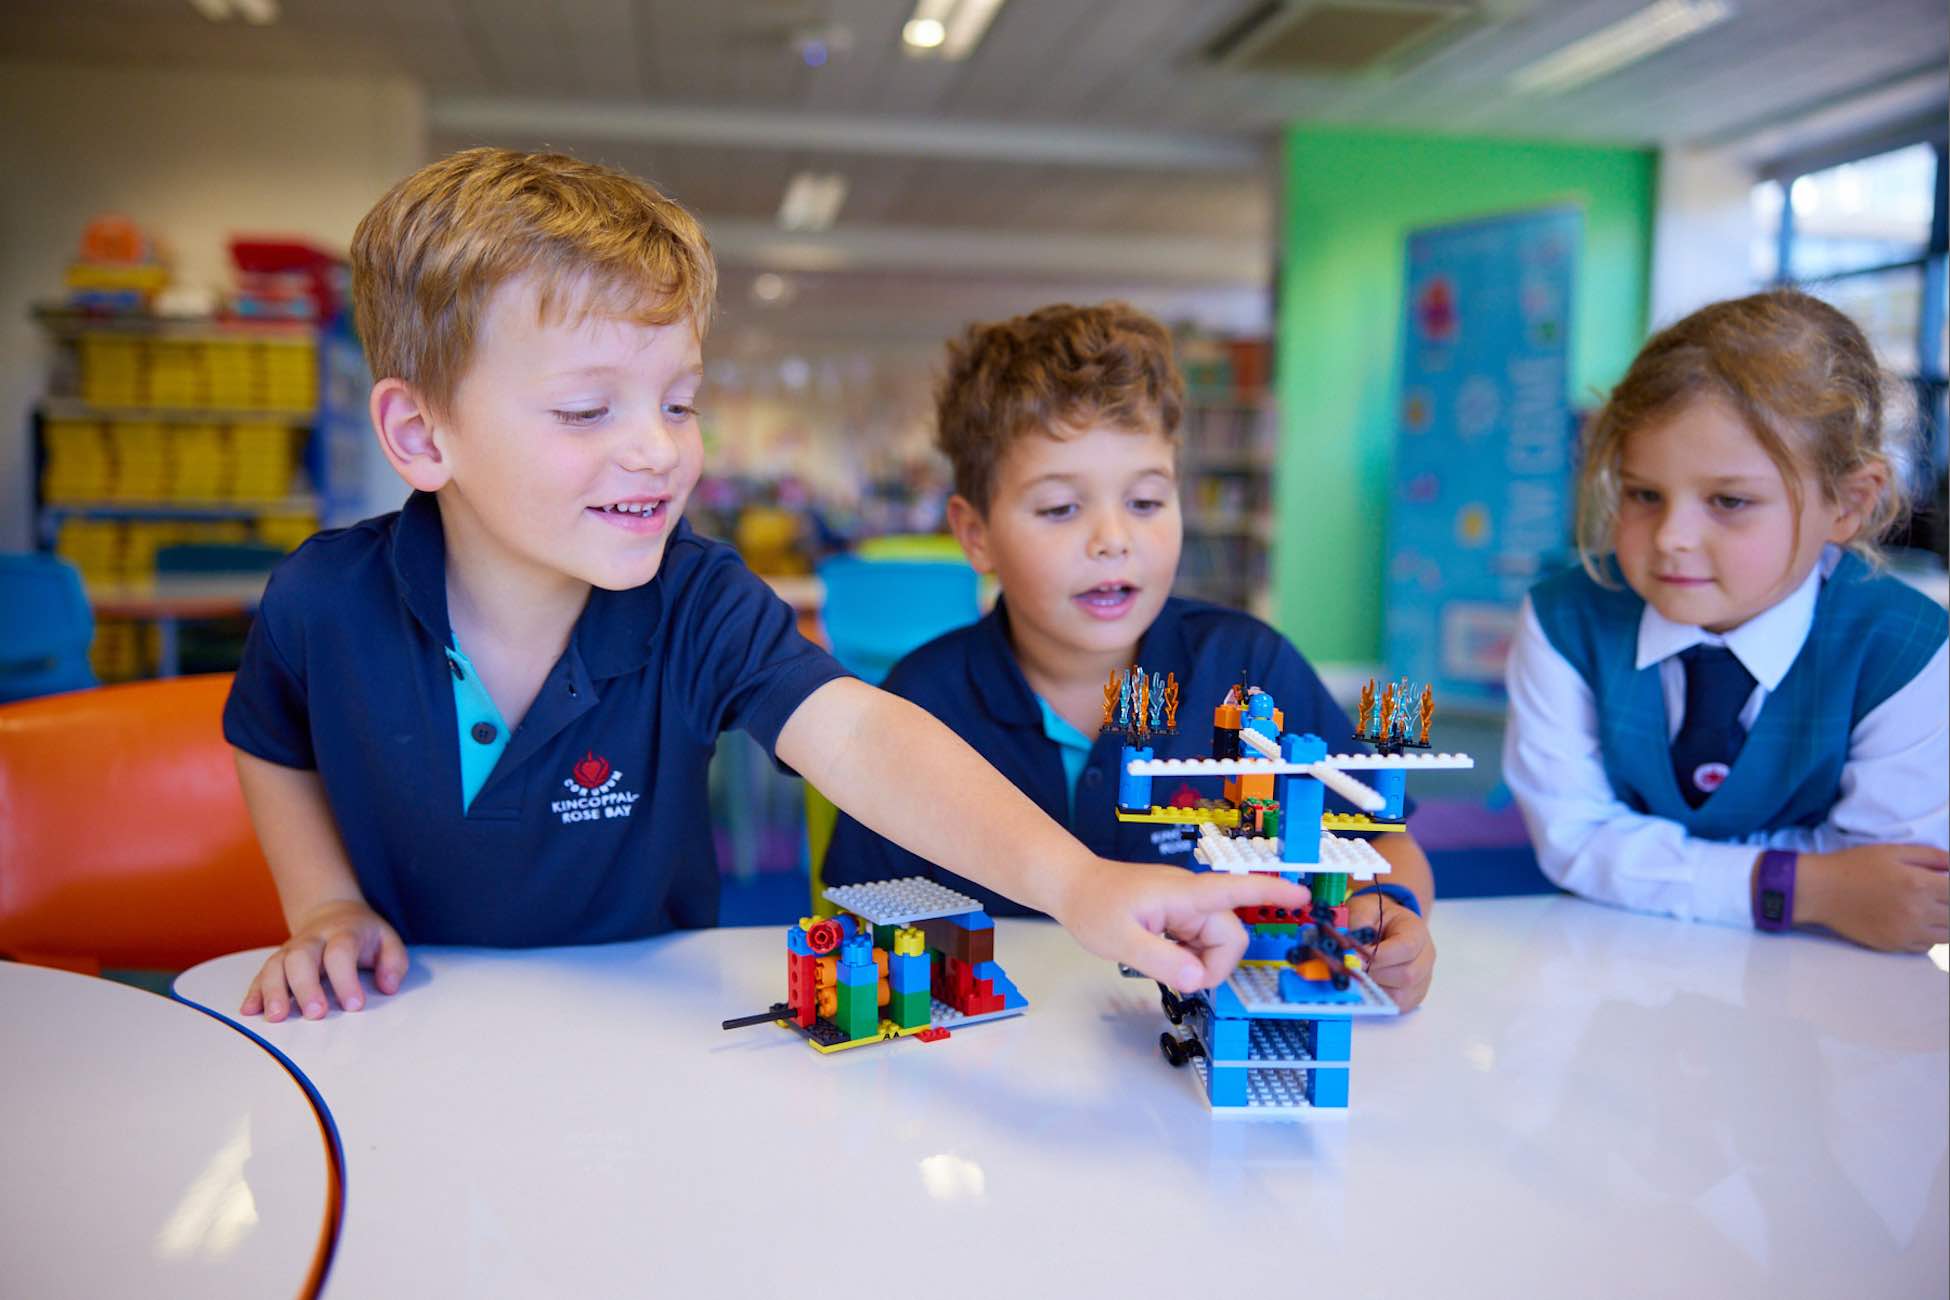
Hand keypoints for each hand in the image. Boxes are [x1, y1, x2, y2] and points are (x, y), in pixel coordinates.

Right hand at [240, 899, 408, 1020]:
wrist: (332, 912)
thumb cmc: (361, 934)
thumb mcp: (387, 940)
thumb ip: (394, 962)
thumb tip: (388, 986)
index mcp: (343, 932)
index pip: (341, 952)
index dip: (346, 979)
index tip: (354, 1005)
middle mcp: (312, 940)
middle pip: (301, 957)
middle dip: (306, 987)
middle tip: (315, 1014)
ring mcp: (291, 949)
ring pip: (276, 965)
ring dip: (273, 991)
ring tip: (276, 1016)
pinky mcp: (277, 961)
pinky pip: (260, 974)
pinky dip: (254, 992)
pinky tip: (249, 1010)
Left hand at [1050, 858, 1310, 993]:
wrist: (1074, 887)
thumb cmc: (1094, 905)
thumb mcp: (1120, 940)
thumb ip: (1161, 959)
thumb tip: (1196, 979)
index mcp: (1183, 895)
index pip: (1234, 890)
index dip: (1271, 893)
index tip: (1303, 896)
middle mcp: (1192, 898)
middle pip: (1230, 937)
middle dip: (1214, 965)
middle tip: (1178, 976)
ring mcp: (1188, 908)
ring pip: (1217, 944)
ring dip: (1199, 962)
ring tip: (1163, 961)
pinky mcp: (1181, 917)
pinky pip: (1202, 943)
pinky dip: (1190, 956)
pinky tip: (1164, 954)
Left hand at [1347, 890, 1434, 1010]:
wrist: (1387, 925)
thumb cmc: (1376, 918)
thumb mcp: (1365, 908)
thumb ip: (1357, 922)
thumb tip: (1349, 948)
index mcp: (1417, 932)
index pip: (1406, 948)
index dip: (1378, 956)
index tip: (1354, 956)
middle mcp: (1425, 958)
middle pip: (1406, 975)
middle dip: (1373, 973)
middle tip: (1352, 967)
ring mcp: (1422, 980)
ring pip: (1400, 994)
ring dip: (1374, 987)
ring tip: (1358, 974)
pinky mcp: (1412, 996)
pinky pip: (1396, 1005)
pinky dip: (1376, 997)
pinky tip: (1366, 983)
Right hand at [1794, 843, 1949, 952]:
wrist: (1821, 890)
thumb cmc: (1854, 866)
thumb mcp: (1892, 851)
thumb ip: (1929, 855)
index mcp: (1919, 884)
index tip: (1944, 884)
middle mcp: (1918, 911)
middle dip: (1949, 905)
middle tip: (1936, 896)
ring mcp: (1906, 932)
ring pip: (1946, 936)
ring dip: (1944, 923)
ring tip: (1930, 911)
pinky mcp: (1894, 945)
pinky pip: (1925, 947)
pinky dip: (1928, 936)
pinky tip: (1915, 923)